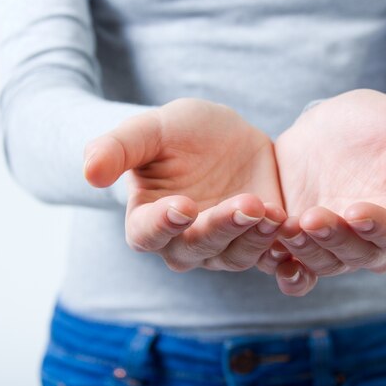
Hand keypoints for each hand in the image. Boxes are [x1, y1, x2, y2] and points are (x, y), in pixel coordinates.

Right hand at [84, 98, 285, 271]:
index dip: (163, 224)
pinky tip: (297, 233)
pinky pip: (271, 256)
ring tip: (272, 211)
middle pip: (197, 248)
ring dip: (255, 237)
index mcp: (150, 220)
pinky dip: (283, 251)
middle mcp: (185, 243)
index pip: (148, 233)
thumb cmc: (178, 133)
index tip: (181, 205)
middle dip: (220, 228)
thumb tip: (87, 173)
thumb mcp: (150, 129)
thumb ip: (117, 148)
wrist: (223, 137)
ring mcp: (225, 247)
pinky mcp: (259, 242)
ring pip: (237, 254)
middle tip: (244, 205)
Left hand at [268, 89, 385, 295]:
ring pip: (327, 263)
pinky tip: (277, 262)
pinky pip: (299, 271)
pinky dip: (290, 274)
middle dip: (337, 238)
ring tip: (289, 226)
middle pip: (361, 255)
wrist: (325, 127)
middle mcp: (374, 240)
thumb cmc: (376, 123)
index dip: (382, 228)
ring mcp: (337, 245)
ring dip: (308, 251)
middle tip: (314, 216)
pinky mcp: (305, 245)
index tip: (358, 209)